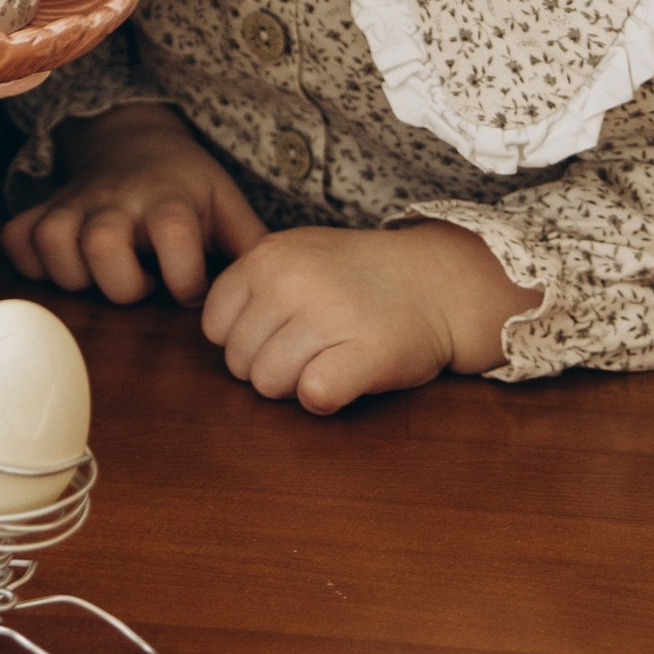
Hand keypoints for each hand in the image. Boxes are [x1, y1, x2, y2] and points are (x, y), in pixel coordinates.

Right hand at [1, 104, 264, 304]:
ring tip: (102, 277)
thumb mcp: (226, 203)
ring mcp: (75, 204)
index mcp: (169, 198)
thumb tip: (284, 289)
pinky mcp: (44, 209)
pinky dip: (31, 262)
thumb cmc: (186, 185)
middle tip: (139, 286)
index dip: (185, 278)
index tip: (190, 290)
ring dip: (74, 275)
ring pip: (53, 243)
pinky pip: (19, 240)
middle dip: (121, 284)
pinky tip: (62, 266)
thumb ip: (250, 245)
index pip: (174, 235)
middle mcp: (117, 199)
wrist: (133, 138)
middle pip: (102, 244)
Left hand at [200, 220, 536, 411]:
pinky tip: (345, 378)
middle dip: (269, 368)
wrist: (438, 281)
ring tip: (328, 361)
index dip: (243, 341)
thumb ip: (255, 285)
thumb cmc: (362, 277)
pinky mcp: (364, 353)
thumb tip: (220, 338)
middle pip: (240, 362)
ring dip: (295, 387)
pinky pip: (313, 395)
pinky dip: (325, 398)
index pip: (215, 326)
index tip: (278, 335)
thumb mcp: (299, 254)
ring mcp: (327, 315)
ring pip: (269, 385)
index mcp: (267, 257)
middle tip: (310, 351)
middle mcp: (290, 281)